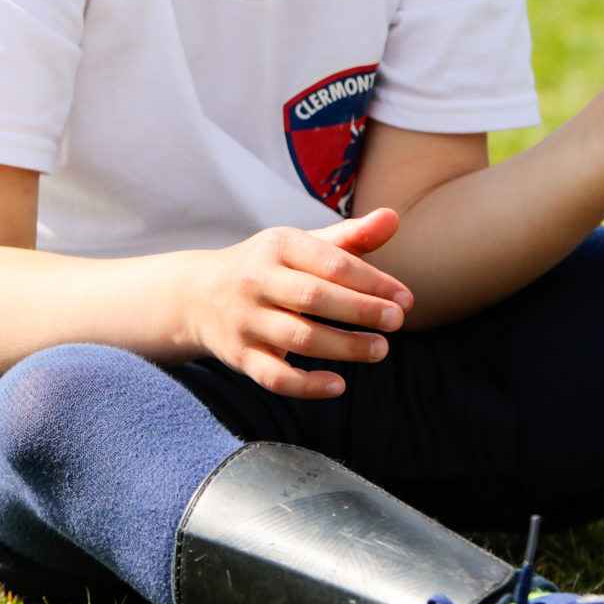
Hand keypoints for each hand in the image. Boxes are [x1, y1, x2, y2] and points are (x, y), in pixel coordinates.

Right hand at [186, 208, 415, 399]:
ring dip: (344, 347)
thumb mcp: (303, 246)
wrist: (198, 295)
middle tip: (397, 322)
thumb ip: (350, 237)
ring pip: (299, 338)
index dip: (372, 281)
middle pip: (315, 298)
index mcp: (278, 245)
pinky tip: (338, 385)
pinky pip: (274, 377)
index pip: (331, 262)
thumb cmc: (270, 267)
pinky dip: (307, 385)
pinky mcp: (240, 356)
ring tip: (380, 350)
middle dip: (361, 311)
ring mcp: (246, 320)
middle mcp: (257, 280)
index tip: (405, 299)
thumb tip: (393, 218)